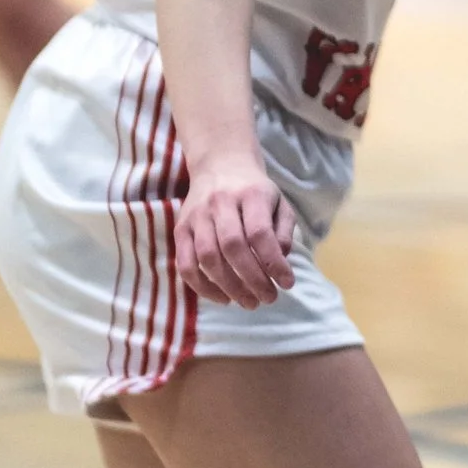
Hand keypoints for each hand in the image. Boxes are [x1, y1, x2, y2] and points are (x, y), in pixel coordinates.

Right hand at [176, 153, 296, 306]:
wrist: (220, 165)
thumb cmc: (255, 192)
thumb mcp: (279, 203)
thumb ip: (283, 232)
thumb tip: (281, 260)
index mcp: (251, 194)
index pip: (260, 233)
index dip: (273, 262)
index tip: (287, 283)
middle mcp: (221, 203)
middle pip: (232, 247)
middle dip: (252, 279)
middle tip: (268, 298)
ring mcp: (197, 216)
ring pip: (207, 257)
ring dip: (229, 287)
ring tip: (249, 302)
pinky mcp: (181, 229)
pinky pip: (185, 264)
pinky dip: (203, 287)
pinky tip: (223, 298)